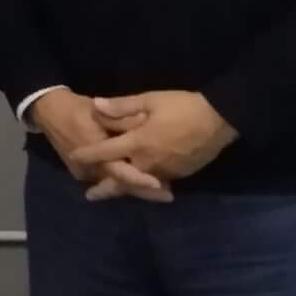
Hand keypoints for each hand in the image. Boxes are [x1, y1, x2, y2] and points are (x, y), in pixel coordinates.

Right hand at [30, 89, 167, 201]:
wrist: (48, 112)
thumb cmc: (77, 109)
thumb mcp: (98, 108)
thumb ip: (120, 116)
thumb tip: (144, 123)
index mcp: (92, 150)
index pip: (119, 171)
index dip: (140, 179)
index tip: (160, 184)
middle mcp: (88, 167)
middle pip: (119, 184)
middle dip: (143, 191)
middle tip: (168, 195)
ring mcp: (84, 173)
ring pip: (113, 184)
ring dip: (135, 188)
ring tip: (160, 191)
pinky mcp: (82, 173)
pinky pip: (106, 180)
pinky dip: (123, 182)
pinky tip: (141, 183)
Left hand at [71, 92, 235, 194]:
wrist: (221, 120)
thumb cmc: (183, 106)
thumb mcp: (150, 100)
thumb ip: (122, 106)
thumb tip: (95, 105)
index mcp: (139, 143)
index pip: (106, 152)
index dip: (88, 154)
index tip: (74, 157)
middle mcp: (149, 163)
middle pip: (122, 180)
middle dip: (105, 188)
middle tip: (89, 195)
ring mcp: (166, 172)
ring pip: (140, 185)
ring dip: (125, 188)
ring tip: (111, 191)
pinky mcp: (180, 175)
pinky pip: (157, 183)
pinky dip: (145, 185)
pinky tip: (140, 185)